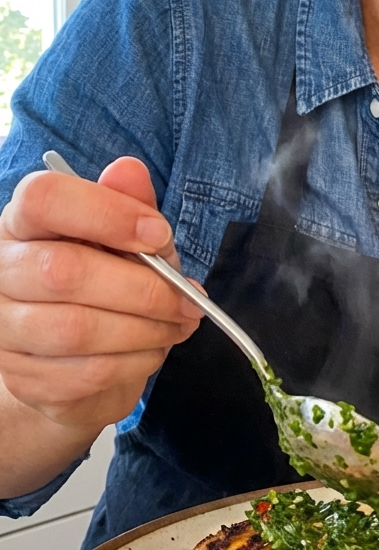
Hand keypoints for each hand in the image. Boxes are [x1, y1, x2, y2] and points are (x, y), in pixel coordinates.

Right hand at [0, 156, 202, 434]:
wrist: (78, 357)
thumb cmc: (105, 283)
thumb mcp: (127, 237)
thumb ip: (130, 204)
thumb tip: (129, 171)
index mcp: (24, 223)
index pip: (43, 199)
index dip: (106, 213)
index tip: (158, 233)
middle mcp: (2, 271)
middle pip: (64, 272)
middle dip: (143, 288)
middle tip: (188, 298)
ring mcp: (6, 329)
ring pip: (77, 329)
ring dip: (145, 329)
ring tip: (178, 323)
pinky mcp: (25, 378)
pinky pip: (87, 371)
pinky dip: (136, 361)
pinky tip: (152, 349)